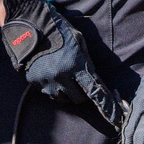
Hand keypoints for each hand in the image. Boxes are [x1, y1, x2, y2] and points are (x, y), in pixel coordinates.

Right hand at [0, 0, 120, 130]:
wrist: (28, 26)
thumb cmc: (57, 30)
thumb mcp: (78, 41)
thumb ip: (86, 60)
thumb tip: (93, 77)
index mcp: (76, 65)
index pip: (95, 90)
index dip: (106, 105)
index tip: (114, 117)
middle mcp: (62, 76)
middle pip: (78, 99)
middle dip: (82, 93)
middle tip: (80, 83)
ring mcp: (47, 80)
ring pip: (63, 98)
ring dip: (67, 92)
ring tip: (65, 78)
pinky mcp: (35, 82)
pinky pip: (49, 93)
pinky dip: (54, 88)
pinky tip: (52, 76)